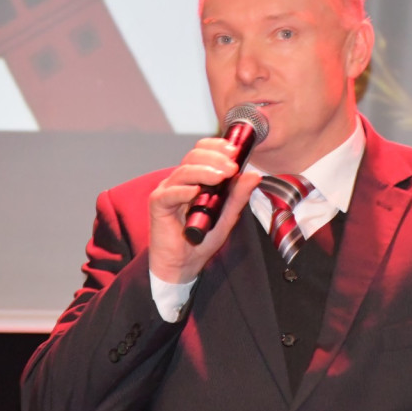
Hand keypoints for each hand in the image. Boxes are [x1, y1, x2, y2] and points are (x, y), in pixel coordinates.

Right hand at [148, 138, 261, 283]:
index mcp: (194, 178)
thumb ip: (238, 196)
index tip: (235, 151)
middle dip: (215, 157)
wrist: (183, 264)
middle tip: (232, 167)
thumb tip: (254, 175)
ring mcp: (167, 190)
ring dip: (204, 171)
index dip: (217, 146)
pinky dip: (183, 191)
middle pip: (193, 156)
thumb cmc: (201, 240)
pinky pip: (169, 193)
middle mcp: (180, 180)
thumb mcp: (227, 216)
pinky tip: (196, 192)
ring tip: (220, 177)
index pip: (202, 151)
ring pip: (183, 171)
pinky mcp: (158, 204)